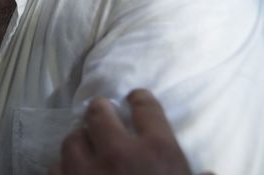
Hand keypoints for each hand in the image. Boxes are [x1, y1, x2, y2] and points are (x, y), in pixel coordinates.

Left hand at [52, 89, 191, 174]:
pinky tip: (71, 171)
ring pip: (72, 139)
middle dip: (100, 110)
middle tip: (102, 113)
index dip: (140, 99)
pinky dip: (64, 168)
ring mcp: (86, 170)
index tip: (136, 98)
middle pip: (99, 112)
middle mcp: (119, 152)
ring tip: (84, 144)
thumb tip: (210, 172)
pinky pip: (56, 168)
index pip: (146, 107)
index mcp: (157, 151)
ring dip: (79, 141)